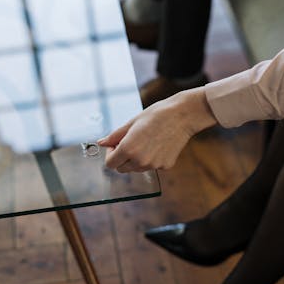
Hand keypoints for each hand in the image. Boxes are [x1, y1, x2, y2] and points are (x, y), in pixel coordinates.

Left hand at [98, 88, 216, 172]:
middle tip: (129, 142)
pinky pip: (151, 166)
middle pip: (122, 168)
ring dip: (135, 159)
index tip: (116, 145)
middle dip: (121, 158)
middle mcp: (140, 160)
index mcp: (129, 149)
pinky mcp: (165, 166)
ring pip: (136, 169)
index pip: (110, 163)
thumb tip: (101, 142)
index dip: (110, 154)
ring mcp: (154, 165)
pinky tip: (157, 144)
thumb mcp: (131, 123)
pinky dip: (151, 159)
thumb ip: (114, 136)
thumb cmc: (156, 115)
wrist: (182, 115)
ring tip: (145, 141)